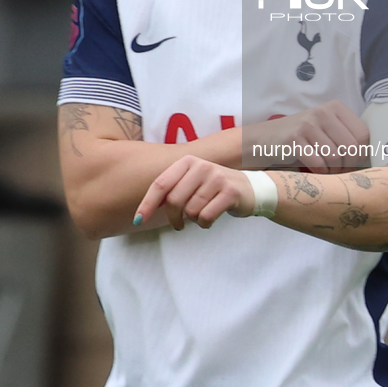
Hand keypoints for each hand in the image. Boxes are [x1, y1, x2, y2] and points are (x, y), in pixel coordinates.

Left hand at [134, 155, 254, 229]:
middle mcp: (201, 166)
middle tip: (178, 224)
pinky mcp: (230, 192)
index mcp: (187, 162)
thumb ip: (171, 191)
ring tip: (201, 215)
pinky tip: (210, 218)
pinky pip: (206, 217)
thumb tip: (142, 211)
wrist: (250, 188)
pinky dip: (205, 224)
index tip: (138, 221)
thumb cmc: (213, 189)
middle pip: (174, 201)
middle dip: (173, 218)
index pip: (160, 184)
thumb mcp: (191, 182)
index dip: (147, 204)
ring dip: (193, 220)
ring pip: (190, 211)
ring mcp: (217, 178)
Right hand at [242, 100, 369, 172]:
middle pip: (351, 147)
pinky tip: (314, 170)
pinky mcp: (294, 138)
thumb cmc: (302, 140)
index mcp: (336, 108)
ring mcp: (308, 123)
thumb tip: (375, 159)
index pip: (363, 135)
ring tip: (326, 171)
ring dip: (333, 171)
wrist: (265, 140)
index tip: (352, 165)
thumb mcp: (326, 130)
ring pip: (335, 157)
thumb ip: (347, 138)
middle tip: (339, 173)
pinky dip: (319, 172)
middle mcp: (323, 112)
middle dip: (347, 166)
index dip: (361, 156)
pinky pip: (318, 162)